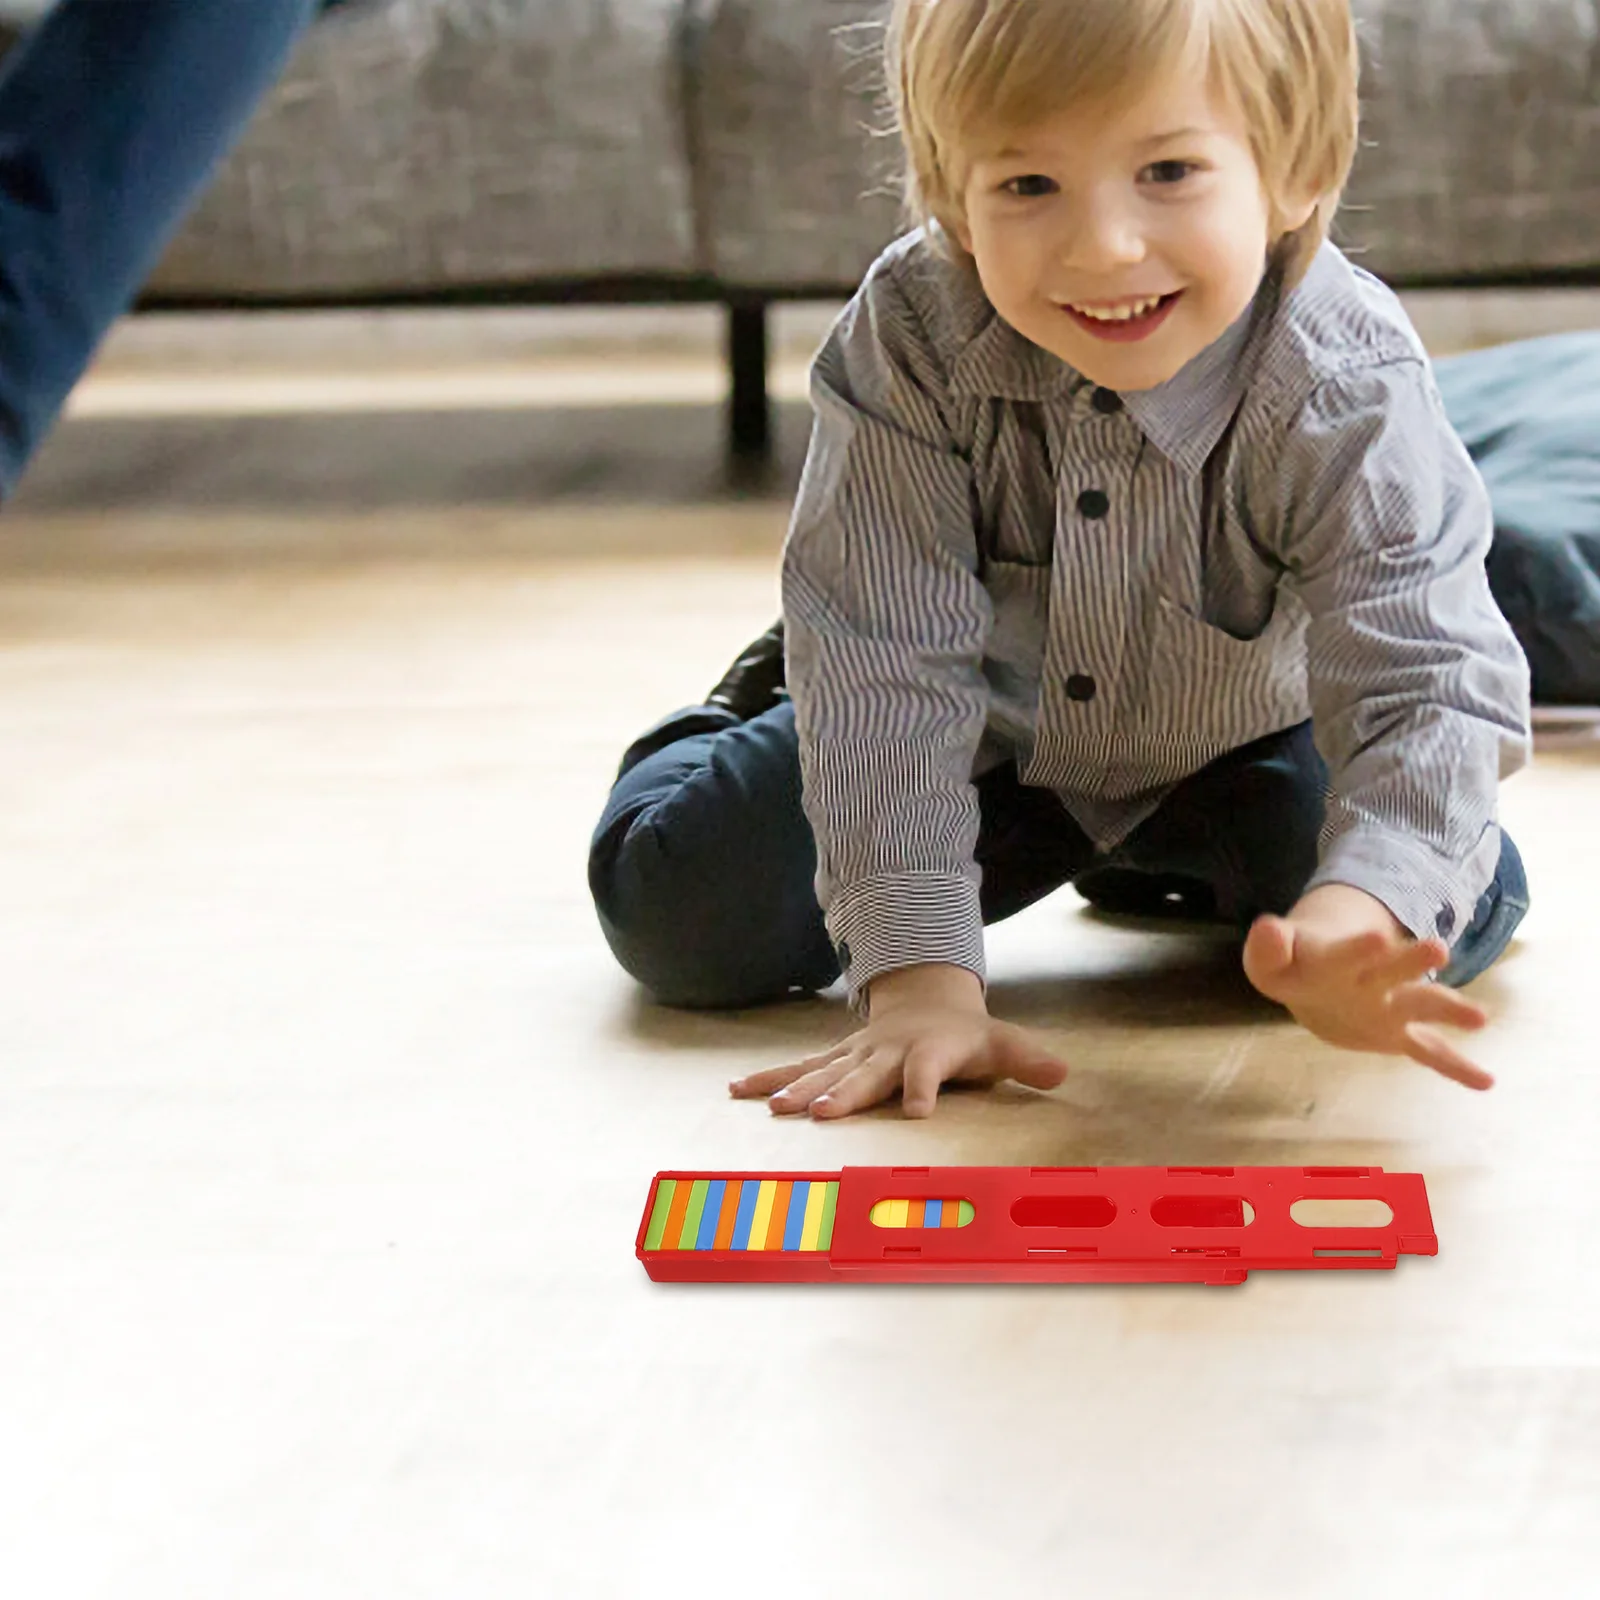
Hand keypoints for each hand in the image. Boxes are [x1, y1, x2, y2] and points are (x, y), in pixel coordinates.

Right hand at [729, 964, 1068, 1119]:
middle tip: (820, 1114)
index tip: (919, 1112)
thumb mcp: (1002, 1044)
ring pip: (822, 1072)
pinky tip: (736, 1091)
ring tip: (771, 1108)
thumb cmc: (967, 1035)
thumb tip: (1064, 1073)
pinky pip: (797, 1069)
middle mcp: (886, 1053)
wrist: (926, 1000)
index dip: (924, 1089)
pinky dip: (768, 1078)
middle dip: (843, 1094)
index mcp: (928, 1051)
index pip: (927, 1072)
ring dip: (796, 1089)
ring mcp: (855, 1055)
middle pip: (864, 1076)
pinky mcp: (834, 1059)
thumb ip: (1028, 1060)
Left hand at [1242, 889, 1491, 1088]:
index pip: (1346, 952)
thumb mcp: (1269, 961)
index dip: (1358, 947)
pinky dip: (1456, 1067)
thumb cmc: (1293, 966)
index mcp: (1338, 959)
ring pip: (1421, 1005)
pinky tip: (1486, 1082)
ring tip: (1480, 1018)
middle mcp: (1372, 979)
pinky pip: (1430, 1052)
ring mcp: (1390, 1007)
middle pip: (1394, 970)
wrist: (1316, 978)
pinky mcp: (1397, 1035)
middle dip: (1412, 961)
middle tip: (1439, 950)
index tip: (1378, 938)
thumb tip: (1267, 928)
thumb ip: (1268, 948)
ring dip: (1448, 1010)